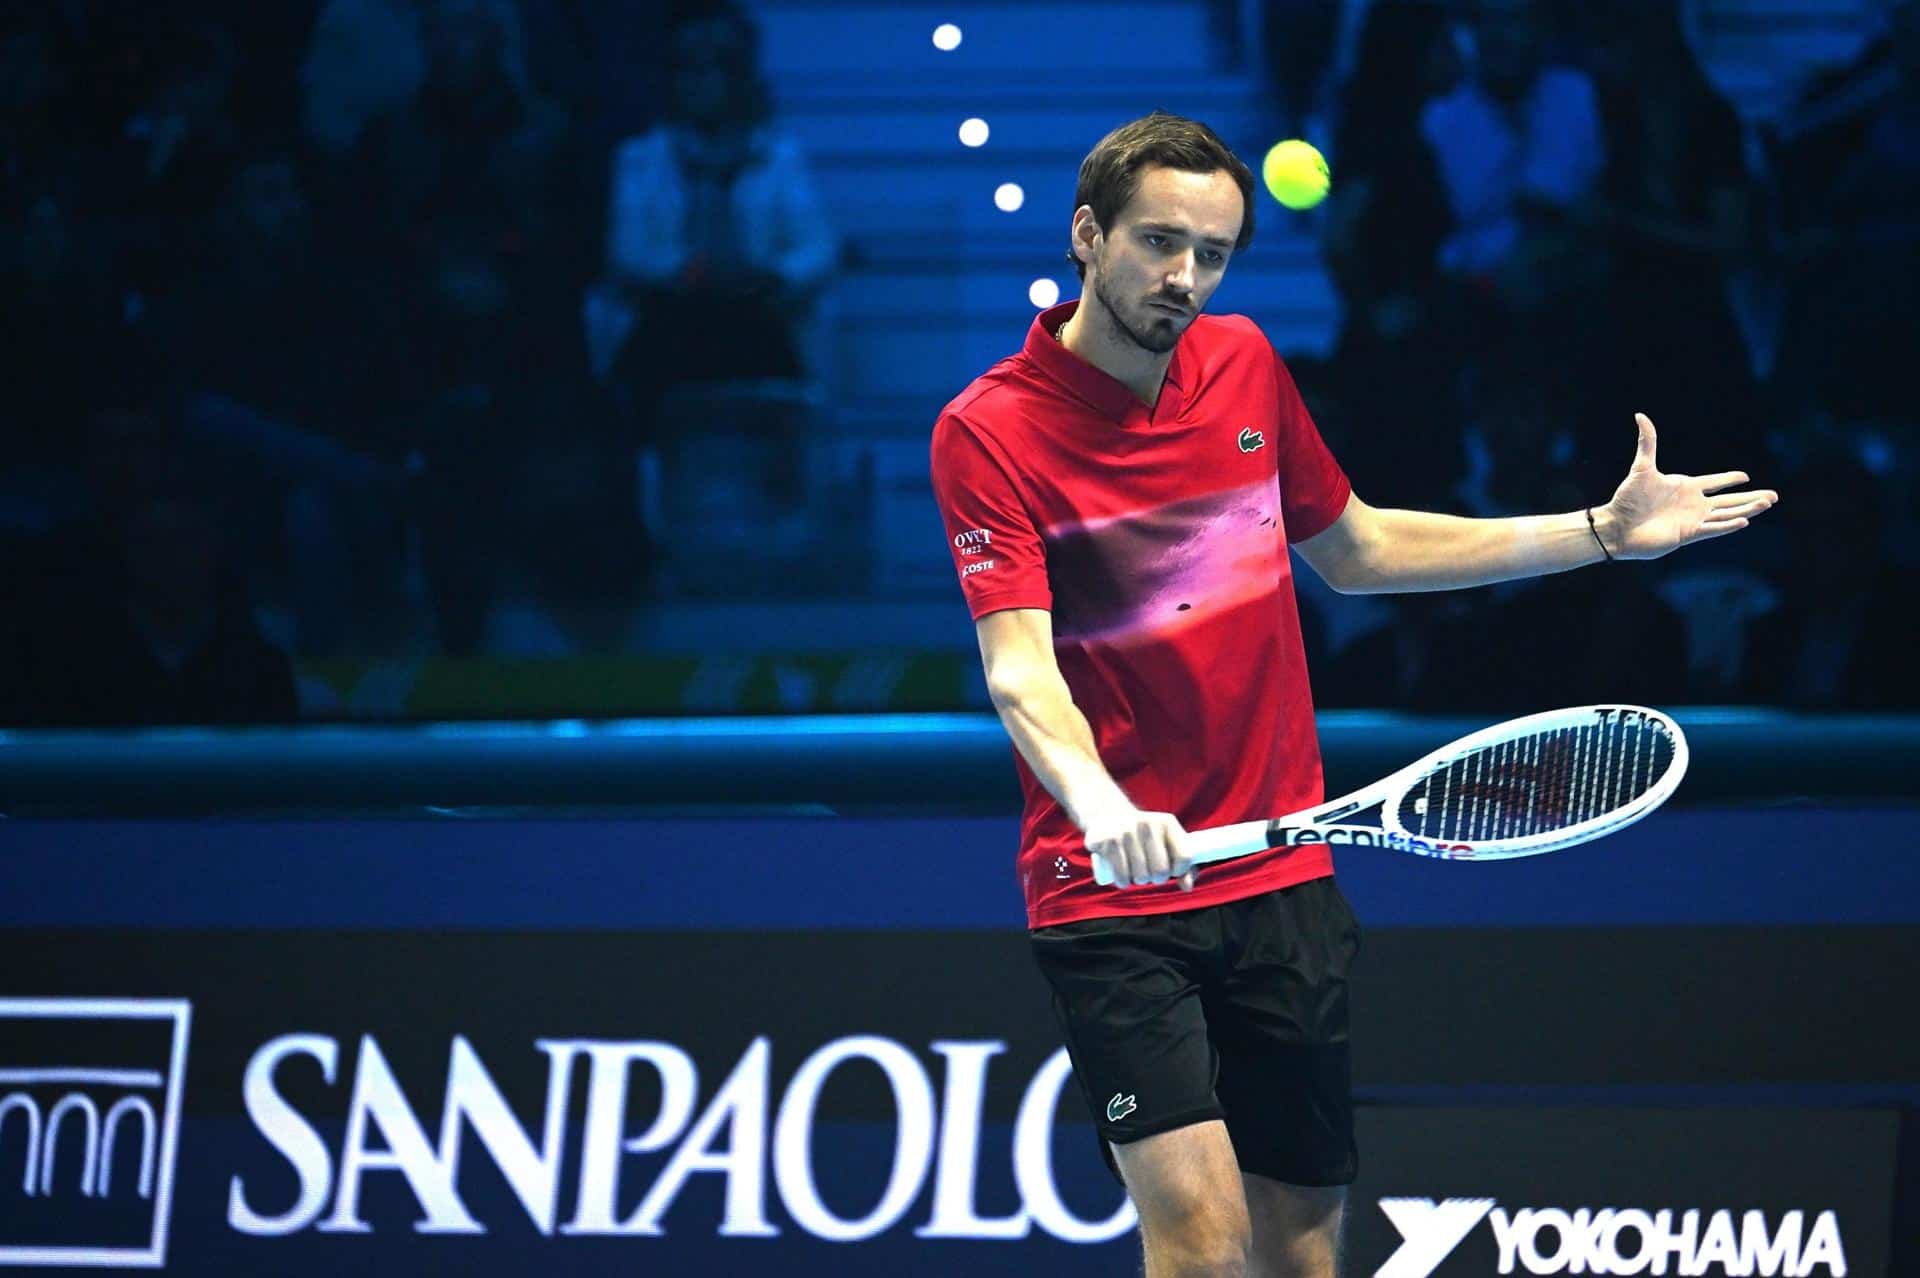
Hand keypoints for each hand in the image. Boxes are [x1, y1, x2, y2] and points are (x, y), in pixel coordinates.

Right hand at [1084, 807, 1195, 890]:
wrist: (1109, 816)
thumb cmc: (1144, 837)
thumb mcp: (1166, 842)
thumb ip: (1184, 865)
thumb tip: (1187, 887)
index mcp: (1167, 822)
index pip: (1184, 857)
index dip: (1179, 870)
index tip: (1171, 869)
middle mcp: (1147, 824)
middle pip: (1161, 871)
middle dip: (1156, 878)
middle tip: (1149, 871)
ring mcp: (1125, 832)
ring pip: (1141, 877)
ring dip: (1138, 880)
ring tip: (1135, 870)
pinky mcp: (1106, 841)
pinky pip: (1121, 877)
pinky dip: (1123, 882)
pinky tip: (1122, 876)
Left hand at [1596, 413, 1778, 559]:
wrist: (1617, 525)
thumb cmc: (1627, 498)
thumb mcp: (1642, 467)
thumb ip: (1648, 442)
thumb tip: (1640, 415)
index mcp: (1686, 487)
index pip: (1714, 482)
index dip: (1729, 479)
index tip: (1745, 476)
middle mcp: (1693, 504)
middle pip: (1729, 500)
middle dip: (1751, 497)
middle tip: (1774, 496)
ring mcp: (1692, 520)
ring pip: (1726, 514)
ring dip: (1747, 509)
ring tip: (1767, 503)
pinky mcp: (1688, 534)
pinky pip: (1712, 529)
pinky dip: (1727, 525)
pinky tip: (1744, 520)